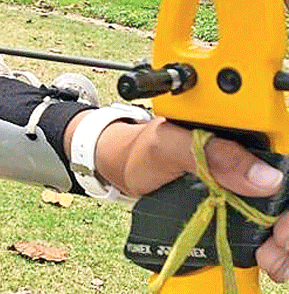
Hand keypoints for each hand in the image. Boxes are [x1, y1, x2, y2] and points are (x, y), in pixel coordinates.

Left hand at [92, 117, 288, 281]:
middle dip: (286, 224)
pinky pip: (262, 226)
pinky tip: (266, 257)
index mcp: (241, 133)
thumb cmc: (142, 150)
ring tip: (271, 258)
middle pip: (284, 191)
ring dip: (281, 239)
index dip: (286, 193)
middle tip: (278, 246)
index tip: (282, 227)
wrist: (121, 166)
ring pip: (278, 210)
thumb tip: (265, 177)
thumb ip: (212, 154)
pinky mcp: (235, 205)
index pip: (283, 159)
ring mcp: (243, 182)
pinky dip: (270, 245)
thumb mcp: (169, 146)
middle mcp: (249, 157)